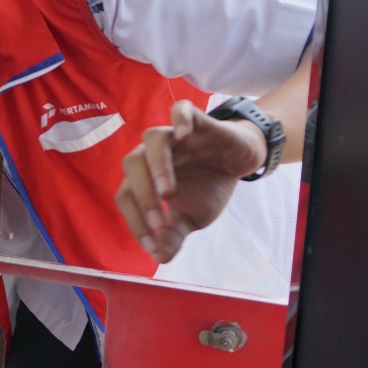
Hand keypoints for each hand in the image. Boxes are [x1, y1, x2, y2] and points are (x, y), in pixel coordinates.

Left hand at [115, 99, 268, 262]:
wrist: (240, 163)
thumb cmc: (208, 188)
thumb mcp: (193, 218)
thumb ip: (174, 234)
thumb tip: (159, 258)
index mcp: (145, 178)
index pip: (126, 196)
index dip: (135, 221)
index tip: (153, 245)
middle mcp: (152, 155)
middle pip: (132, 165)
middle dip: (143, 196)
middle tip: (160, 222)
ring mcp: (173, 136)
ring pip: (152, 139)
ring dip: (157, 166)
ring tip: (168, 191)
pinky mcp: (196, 120)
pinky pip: (180, 110)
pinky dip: (180, 120)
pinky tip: (184, 135)